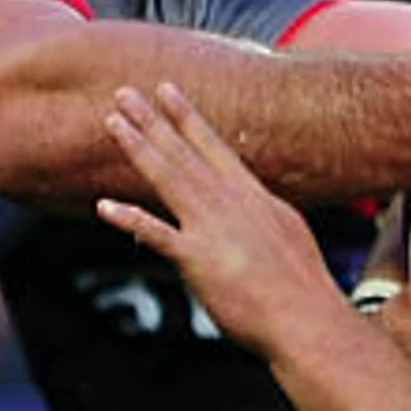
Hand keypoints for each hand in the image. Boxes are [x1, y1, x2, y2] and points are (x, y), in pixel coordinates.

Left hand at [97, 82, 356, 358]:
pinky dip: (128, 219)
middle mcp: (231, 203)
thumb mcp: (288, 234)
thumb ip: (262, 215)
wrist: (307, 320)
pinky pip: (156, 235)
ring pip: (169, 178)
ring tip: (113, 122)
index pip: (214, 147)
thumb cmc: (302, 288)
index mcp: (253, 197)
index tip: (166, 90)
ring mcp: (213, 228)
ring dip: (139, 148)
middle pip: (185, 154)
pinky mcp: (198, 260)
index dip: (187, 117)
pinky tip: (103, 207)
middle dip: (153, 120)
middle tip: (124, 93)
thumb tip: (251, 206)